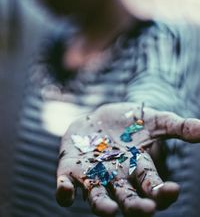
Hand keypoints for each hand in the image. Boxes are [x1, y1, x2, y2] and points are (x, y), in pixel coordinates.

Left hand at [56, 103, 199, 216]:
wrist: (102, 117)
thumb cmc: (131, 122)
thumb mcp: (156, 120)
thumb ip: (177, 127)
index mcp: (137, 169)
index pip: (152, 186)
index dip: (162, 191)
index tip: (172, 190)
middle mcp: (116, 178)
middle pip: (127, 198)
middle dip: (136, 205)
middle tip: (146, 208)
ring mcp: (93, 174)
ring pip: (98, 197)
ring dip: (103, 206)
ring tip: (110, 211)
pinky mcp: (72, 167)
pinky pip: (66, 184)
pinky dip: (65, 191)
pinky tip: (66, 191)